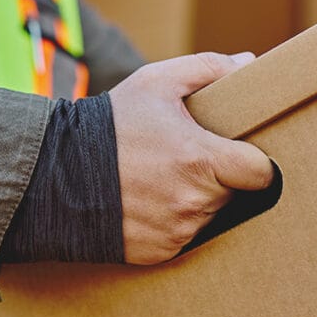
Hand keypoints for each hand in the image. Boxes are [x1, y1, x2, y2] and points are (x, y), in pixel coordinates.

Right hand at [109, 52, 273, 264]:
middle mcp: (193, 201)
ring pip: (212, 216)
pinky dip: (176, 221)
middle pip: (236, 193)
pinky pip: (186, 237)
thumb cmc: (109, 125)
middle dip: (223, 177)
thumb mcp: (156, 82)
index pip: (262, 173)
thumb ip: (207, 68)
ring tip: (167, 177)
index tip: (245, 154)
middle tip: (195, 159)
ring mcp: (177, 231)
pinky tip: (152, 200)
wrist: (55, 174)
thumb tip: (248, 63)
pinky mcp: (161, 252)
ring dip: (200, 199)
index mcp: (201, 160)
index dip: (258, 162)